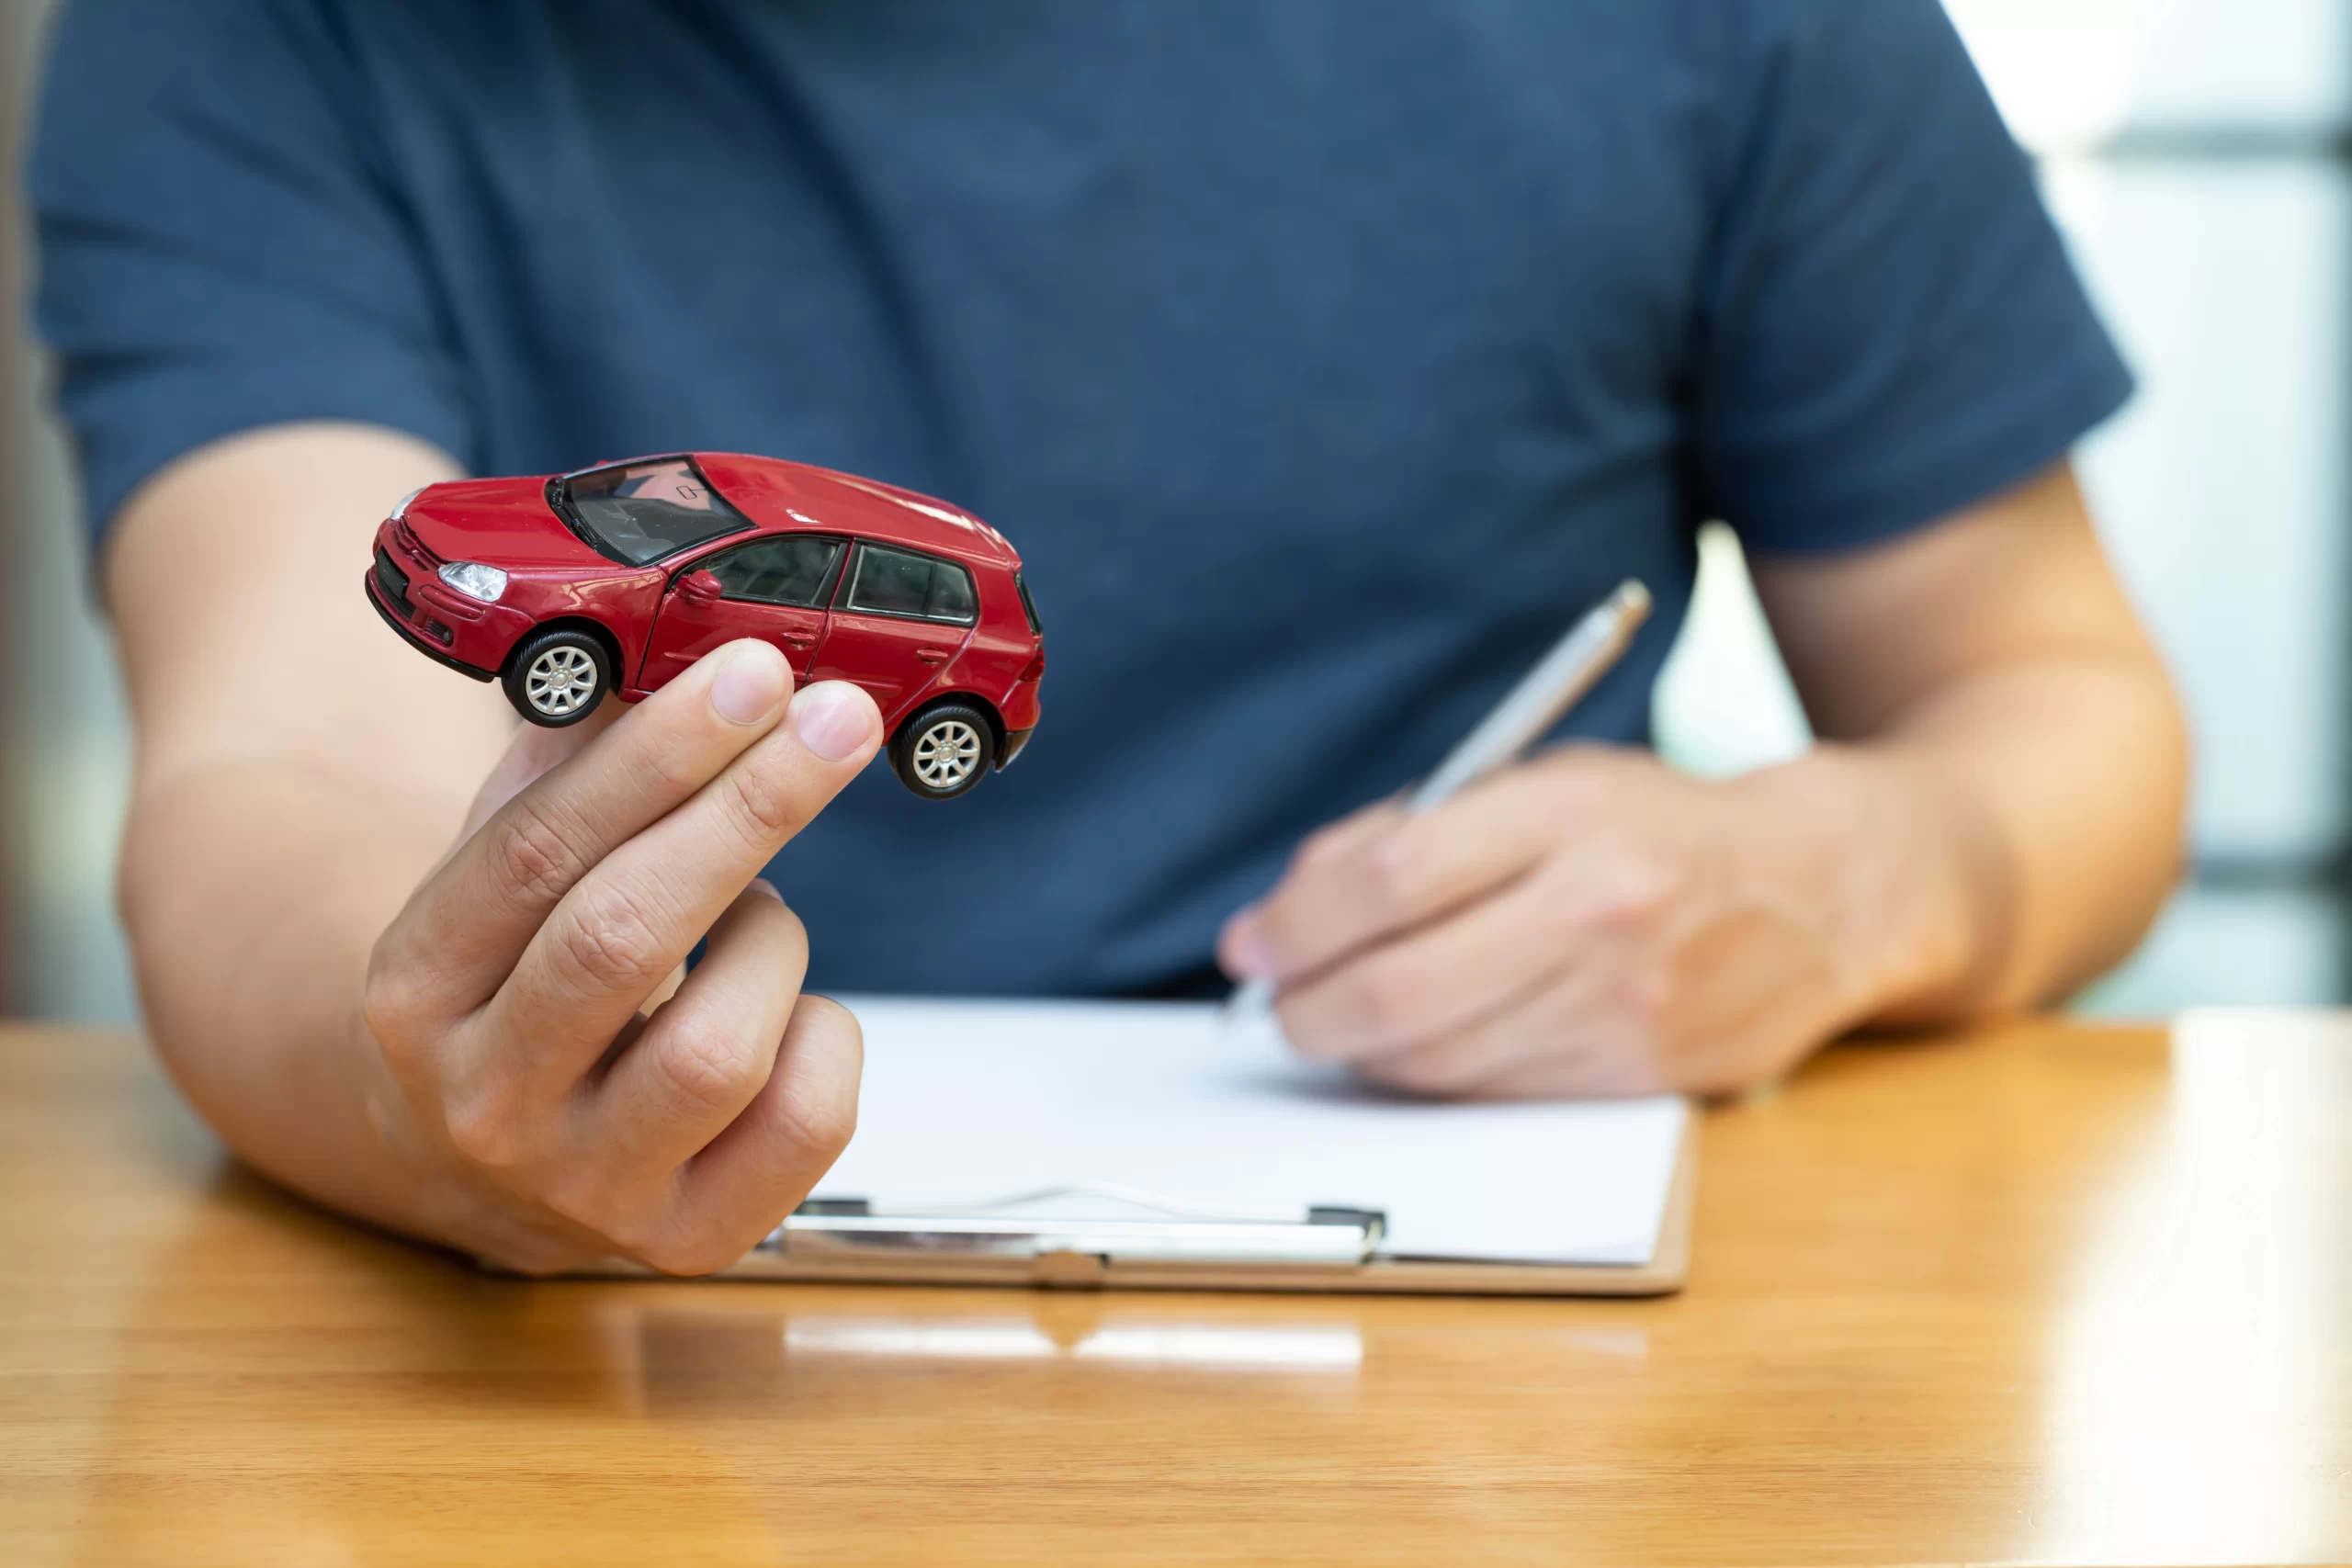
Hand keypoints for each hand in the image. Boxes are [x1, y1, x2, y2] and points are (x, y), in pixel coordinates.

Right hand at [358, 641, 882, 1273]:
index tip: (752, 677)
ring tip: (758, 911)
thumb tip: (665, 667)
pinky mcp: (689, 1239)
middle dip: (747, 813)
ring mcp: (587, 1187)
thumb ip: (563, 776)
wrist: (472, 1158)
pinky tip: (787, 1010)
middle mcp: (485, 1104)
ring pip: (720, 1045)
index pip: (538, 855)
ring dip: (773, 939)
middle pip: (626, 940)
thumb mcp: (494, 877)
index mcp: (415, 993)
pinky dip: (827, 1035)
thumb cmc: (510, 985)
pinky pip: (807, 1119)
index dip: (658, 756)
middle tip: (835, 721)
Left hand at [1217, 745, 1966, 1098]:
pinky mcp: (1637, 1077)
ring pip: (1436, 1059)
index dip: (1296, 923)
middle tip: (1275, 1001)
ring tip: (1336, 1019)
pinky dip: (1428, 1078)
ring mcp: (1622, 1005)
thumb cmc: (1656, 827)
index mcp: (1566, 811)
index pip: (1389, 878)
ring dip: (1357, 1051)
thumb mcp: (1545, 783)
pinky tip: (1412, 1048)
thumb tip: (1289, 912)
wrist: (1823, 891)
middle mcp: (1597, 910)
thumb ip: (1416, 833)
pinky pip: (1491, 1095)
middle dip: (1307, 1008)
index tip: (1252, 943)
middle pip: (1399, 988)